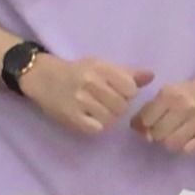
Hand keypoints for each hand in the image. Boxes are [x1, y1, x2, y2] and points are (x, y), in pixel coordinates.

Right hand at [19, 56, 152, 135]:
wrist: (42, 78)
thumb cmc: (77, 71)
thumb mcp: (100, 66)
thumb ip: (126, 73)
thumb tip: (151, 76)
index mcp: (100, 68)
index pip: (130, 88)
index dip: (127, 93)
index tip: (118, 91)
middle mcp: (90, 82)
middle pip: (122, 105)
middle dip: (118, 106)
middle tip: (107, 102)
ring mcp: (80, 100)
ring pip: (111, 118)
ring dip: (108, 117)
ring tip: (98, 110)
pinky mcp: (72, 117)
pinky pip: (97, 128)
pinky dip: (97, 125)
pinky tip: (90, 118)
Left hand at [132, 71, 194, 153]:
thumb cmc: (187, 93)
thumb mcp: (167, 93)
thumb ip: (150, 109)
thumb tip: (135, 127)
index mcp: (170, 94)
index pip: (146, 119)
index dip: (143, 125)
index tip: (145, 126)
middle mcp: (185, 107)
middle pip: (158, 134)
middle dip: (155, 135)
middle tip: (161, 131)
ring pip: (172, 144)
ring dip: (169, 142)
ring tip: (173, 135)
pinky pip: (189, 150)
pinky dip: (184, 147)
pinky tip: (186, 139)